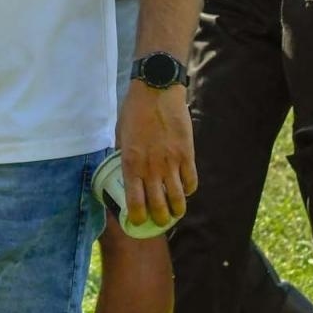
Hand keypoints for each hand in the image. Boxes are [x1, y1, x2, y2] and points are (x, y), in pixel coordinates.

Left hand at [115, 81, 196, 227]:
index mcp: (131, 164)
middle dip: (159, 219)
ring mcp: (171, 163)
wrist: (156, 91)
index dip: (137, 218)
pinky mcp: (187, 155)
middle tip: (159, 220)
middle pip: (159, 207)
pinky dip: (189, 190)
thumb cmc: (134, 110)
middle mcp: (151, 168)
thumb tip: (128, 169)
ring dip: (177, 210)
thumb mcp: (121, 134)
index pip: (135, 203)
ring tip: (175, 211)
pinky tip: (185, 189)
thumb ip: (125, 155)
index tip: (138, 221)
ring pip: (178, 199)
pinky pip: (191, 182)